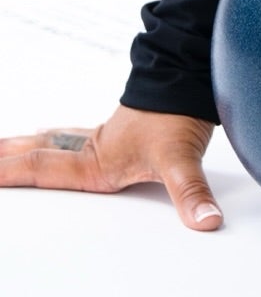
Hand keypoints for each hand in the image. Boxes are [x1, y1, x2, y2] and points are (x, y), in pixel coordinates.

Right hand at [0, 107, 221, 229]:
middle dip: (6, 157)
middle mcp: (93, 150)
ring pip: (53, 141)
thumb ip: (191, 193)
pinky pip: (73, 136)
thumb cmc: (179, 112)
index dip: (6, 172)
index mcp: (95, 162)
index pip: (39, 168)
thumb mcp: (183, 158)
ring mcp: (105, 137)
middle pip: (38, 152)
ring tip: (3, 148)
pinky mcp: (120, 131)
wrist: (192, 74)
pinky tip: (57, 138)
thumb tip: (205, 222)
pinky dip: (54, 138)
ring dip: (26, 146)